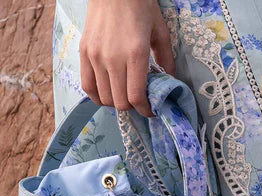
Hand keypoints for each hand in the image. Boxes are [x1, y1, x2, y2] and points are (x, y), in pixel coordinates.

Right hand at [79, 0, 174, 116]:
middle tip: (140, 102)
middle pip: (120, 102)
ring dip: (116, 103)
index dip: (145, 110)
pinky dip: (98, 96)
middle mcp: (113, 58)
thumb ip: (166, 60)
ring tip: (125, 96)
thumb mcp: (160, 31)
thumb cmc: (140, 6)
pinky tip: (108, 93)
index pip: (136, 97)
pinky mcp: (83, 52)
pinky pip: (87, 86)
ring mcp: (95, 56)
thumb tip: (169, 82)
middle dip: (132, 108)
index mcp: (135, 54)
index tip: (151, 110)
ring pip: (104, 98)